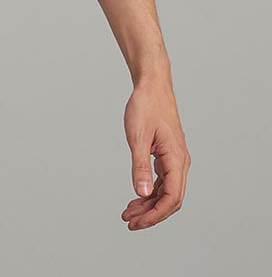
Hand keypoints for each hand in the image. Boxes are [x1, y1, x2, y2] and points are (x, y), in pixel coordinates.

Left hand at [121, 78, 190, 228]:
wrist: (152, 86)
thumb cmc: (146, 106)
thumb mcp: (137, 137)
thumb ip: (140, 166)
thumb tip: (142, 193)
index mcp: (176, 159)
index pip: (172, 198)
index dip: (155, 214)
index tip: (137, 222)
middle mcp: (180, 162)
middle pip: (170, 199)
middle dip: (151, 213)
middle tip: (129, 222)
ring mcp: (175, 159)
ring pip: (166, 191)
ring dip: (149, 204)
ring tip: (129, 212)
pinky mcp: (168, 155)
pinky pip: (163, 180)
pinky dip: (150, 190)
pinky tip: (137, 196)